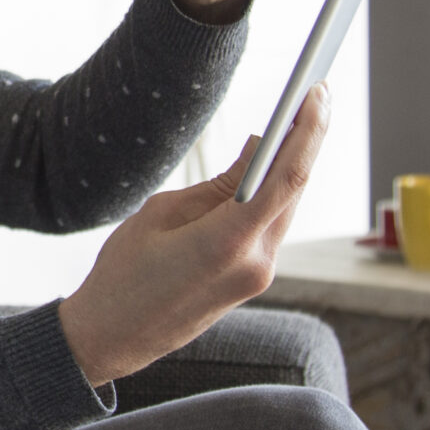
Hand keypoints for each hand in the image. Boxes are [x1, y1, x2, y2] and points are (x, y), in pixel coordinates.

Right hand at [57, 83, 328, 386]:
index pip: (286, 177)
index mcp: (228, 242)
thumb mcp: (162, 213)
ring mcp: (257, 276)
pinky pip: (272, 226)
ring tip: (297, 121)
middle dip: (305, 140)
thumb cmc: (124, 274)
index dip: (308, 131)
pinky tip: (272, 166)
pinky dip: (275, 193)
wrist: (111, 337)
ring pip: (285, 207)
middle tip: (313, 94)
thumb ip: (220, 184)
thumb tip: (259, 151)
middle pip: (293, 190)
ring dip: (292, 166)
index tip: (318, 92)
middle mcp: (255, 263)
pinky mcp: (252, 280)